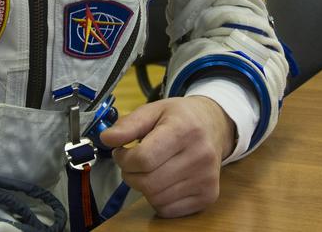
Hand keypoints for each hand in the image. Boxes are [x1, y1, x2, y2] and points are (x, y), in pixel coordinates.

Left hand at [99, 96, 234, 217]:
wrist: (214, 126)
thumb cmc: (181, 118)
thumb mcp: (154, 110)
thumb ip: (129, 124)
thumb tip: (107, 139)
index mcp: (184, 130)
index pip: (144, 158)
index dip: (124, 159)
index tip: (122, 152)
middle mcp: (200, 155)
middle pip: (148, 182)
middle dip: (131, 175)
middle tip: (133, 163)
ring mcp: (206, 178)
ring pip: (156, 199)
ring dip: (144, 188)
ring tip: (151, 170)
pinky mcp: (208, 195)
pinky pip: (169, 210)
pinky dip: (159, 199)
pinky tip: (164, 181)